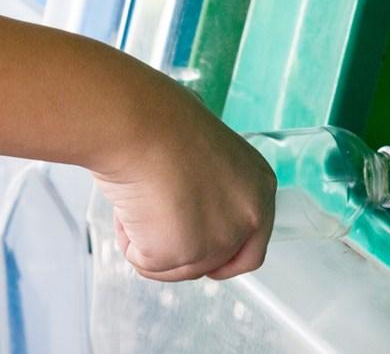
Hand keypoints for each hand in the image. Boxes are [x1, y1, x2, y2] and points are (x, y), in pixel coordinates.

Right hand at [92, 85, 276, 281]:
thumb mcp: (208, 150)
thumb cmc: (164, 122)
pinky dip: (129, 239)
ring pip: (176, 267)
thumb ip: (212, 183)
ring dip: (150, 240)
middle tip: (154, 227)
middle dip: (181, 252)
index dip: (221, 255)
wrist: (140, 125)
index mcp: (260, 189)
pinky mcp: (178, 254)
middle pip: (215, 264)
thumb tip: (193, 187)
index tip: (198, 253)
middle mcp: (248, 219)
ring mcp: (215, 241)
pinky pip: (145, 262)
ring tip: (138, 198)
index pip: (252, 247)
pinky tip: (128, 206)